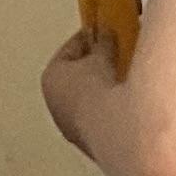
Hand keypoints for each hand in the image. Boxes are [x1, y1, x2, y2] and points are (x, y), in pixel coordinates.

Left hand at [40, 26, 115, 141]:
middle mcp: (55, 106)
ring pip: (88, 100)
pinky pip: (98, 117)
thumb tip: (107, 33)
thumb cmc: (96, 91)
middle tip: (113, 54)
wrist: (111, 131)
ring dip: (102, 88)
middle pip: (76, 78)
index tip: (101, 31)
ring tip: (122, 78)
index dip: (87, 38)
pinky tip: (125, 101)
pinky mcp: (90, 144)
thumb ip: (103, 42)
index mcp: (50, 78)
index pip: (68, 51)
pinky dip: (108, 107)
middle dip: (94, 66)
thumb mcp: (101, 57)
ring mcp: (72, 128)